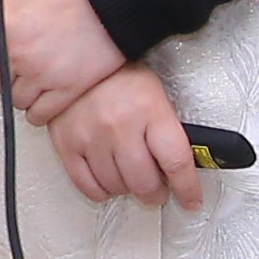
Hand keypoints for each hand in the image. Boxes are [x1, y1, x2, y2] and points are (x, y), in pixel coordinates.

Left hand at [0, 0, 124, 125]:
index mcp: (4, 24)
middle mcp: (19, 52)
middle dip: (4, 72)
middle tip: (18, 63)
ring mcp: (42, 74)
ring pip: (16, 99)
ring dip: (23, 91)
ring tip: (34, 77)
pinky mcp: (67, 90)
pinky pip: (40, 115)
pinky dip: (40, 110)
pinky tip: (46, 95)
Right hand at [49, 64, 205, 207]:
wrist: (78, 57)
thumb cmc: (120, 77)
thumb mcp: (155, 96)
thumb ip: (168, 132)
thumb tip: (182, 167)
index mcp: (150, 110)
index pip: (176, 162)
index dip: (187, 189)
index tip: (191, 200)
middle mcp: (120, 126)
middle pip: (146, 182)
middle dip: (157, 193)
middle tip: (158, 190)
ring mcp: (91, 137)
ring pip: (117, 187)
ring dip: (129, 189)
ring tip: (131, 177)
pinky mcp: (67, 145)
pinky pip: (89, 186)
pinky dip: (103, 191)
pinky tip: (109, 180)